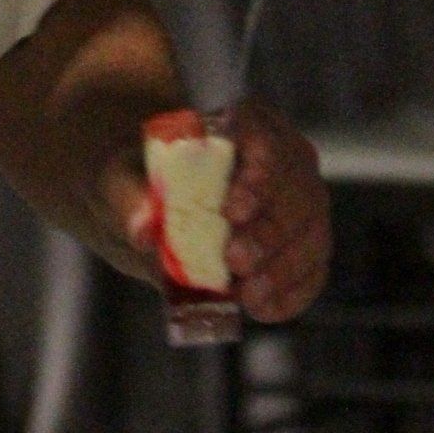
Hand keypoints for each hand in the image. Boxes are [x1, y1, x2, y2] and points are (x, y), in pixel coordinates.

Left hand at [109, 96, 328, 321]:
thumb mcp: (120, 180)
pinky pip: (313, 269)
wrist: (149, 205)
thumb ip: (130, 199)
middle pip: (298, 191)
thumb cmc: (138, 180)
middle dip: (270, 232)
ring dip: (284, 268)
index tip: (232, 212)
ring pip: (312, 232)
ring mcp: (300, 201)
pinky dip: (293, 292)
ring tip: (248, 295)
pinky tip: (264, 309)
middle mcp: (283, 157)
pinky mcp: (302, 243)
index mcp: (243, 124)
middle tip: (236, 262)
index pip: (266, 142)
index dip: (258, 178)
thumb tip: (142, 230)